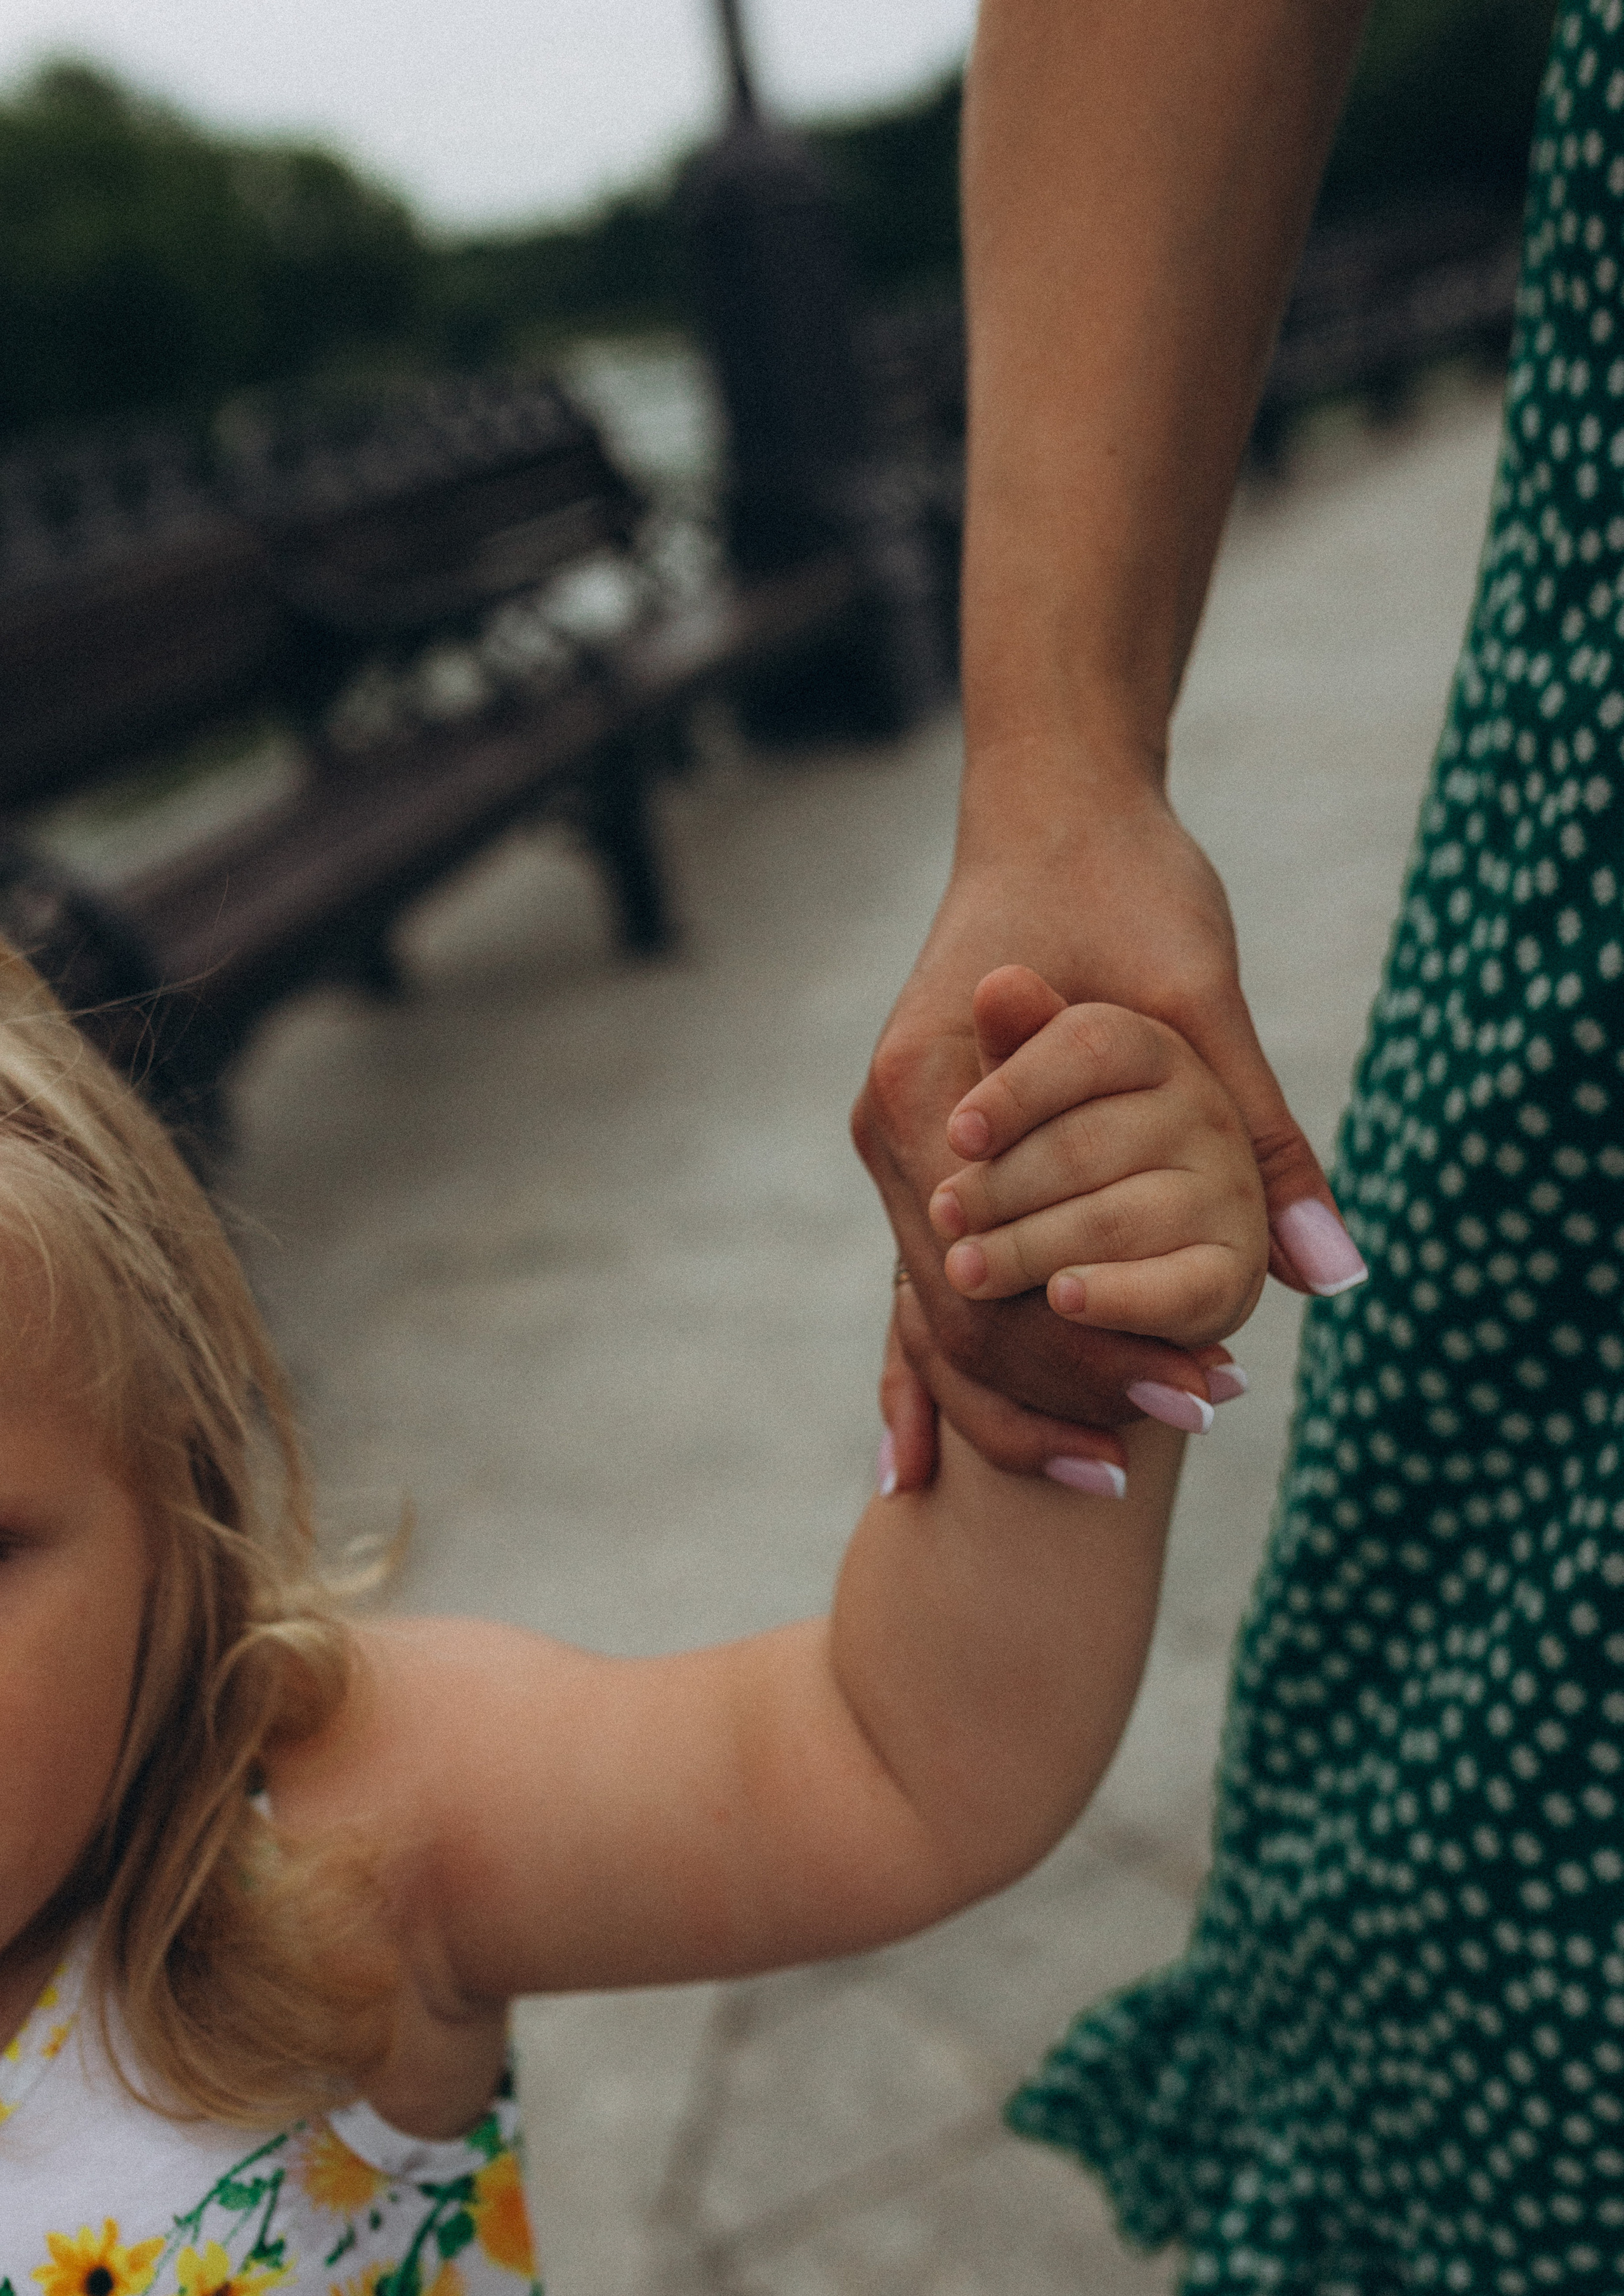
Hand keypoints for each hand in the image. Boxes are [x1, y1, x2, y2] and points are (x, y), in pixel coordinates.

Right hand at [853, 755, 1362, 1473]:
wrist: (1056, 813)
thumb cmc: (1124, 884)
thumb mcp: (1201, 995)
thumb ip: (1258, 1136)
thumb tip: (1331, 1274)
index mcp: (928, 1091)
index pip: (987, 1274)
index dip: (1085, 1350)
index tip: (1183, 1398)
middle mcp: (890, 1135)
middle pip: (954, 1314)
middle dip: (1062, 1387)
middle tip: (1176, 1435)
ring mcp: (899, 1152)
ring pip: (933, 1318)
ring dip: (1018, 1394)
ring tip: (1114, 1472)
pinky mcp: (929, 1159)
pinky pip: (924, 1288)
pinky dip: (948, 1371)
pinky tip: (928, 1468)